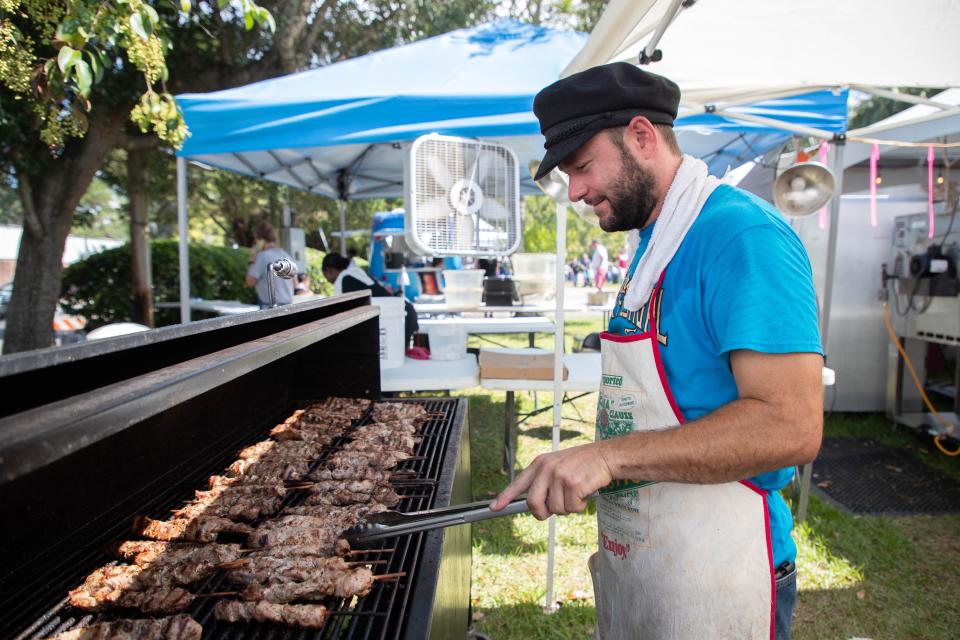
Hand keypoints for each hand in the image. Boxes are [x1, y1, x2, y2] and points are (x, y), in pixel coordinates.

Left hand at [490, 441, 614, 519]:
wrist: (606, 456)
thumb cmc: (584, 464)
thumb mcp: (559, 465)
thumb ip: (545, 481)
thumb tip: (536, 506)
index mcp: (540, 463)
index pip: (518, 483)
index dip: (504, 497)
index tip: (494, 508)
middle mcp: (546, 468)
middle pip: (533, 503)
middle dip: (543, 513)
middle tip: (553, 511)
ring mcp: (559, 476)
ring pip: (555, 509)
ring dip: (568, 507)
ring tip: (577, 492)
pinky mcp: (573, 484)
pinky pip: (572, 508)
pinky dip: (580, 506)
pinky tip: (586, 492)